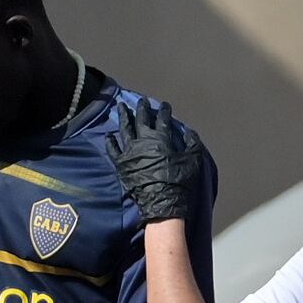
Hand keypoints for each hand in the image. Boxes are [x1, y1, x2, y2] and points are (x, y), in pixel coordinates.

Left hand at [102, 104, 207, 230]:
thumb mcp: (194, 160)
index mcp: (161, 137)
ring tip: (121, 107)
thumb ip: (192, 143)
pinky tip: (109, 135)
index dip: (164, 110)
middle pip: (141, 119)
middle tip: (141, 100)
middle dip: (142, 108)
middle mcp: (143, 139)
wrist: (162, 201)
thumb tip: (189, 132)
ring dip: (123, 116)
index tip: (164, 105)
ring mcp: (129, 150)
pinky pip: (112, 148)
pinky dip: (110, 141)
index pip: (163, 119)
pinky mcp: (120, 162)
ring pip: (124, 128)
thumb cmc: (180, 181)